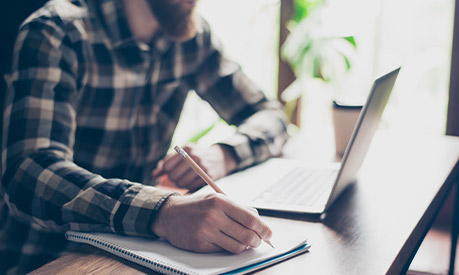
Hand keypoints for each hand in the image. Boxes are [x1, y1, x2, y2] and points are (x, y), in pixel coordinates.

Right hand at [152, 193, 271, 252]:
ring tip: (244, 242)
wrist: (170, 214)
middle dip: (257, 240)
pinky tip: (227, 241)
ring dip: (245, 246)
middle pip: (247, 235)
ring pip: (237, 246)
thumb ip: (238, 208)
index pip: (250, 219)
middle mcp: (213, 216)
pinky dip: (229, 248)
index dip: (264, 228)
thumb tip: (259, 221)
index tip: (269, 233)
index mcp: (221, 202)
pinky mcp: (200, 244)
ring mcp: (206, 231)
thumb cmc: (197, 206)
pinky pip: (223, 250)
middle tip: (258, 241)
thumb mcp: (217, 199)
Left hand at [153, 144, 236, 191]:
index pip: (167, 165)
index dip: (165, 172)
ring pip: (182, 183)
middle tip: (177, 179)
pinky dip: (189, 188)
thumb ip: (168, 162)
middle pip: (173, 176)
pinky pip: (192, 187)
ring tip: (184, 182)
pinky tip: (191, 184)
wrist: (221, 158)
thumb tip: (155, 174)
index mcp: (186, 149)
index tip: (169, 173)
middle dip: (173, 180)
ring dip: (180, 185)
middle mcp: (194, 156)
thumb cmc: (197, 157)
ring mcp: (202, 166)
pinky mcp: (209, 175)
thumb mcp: (184, 154)